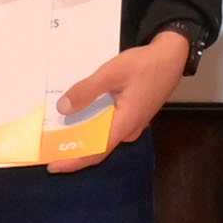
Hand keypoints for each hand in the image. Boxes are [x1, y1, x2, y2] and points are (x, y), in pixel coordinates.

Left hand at [59, 29, 189, 151]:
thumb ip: (87, 91)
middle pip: (99, 147)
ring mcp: (133, 124)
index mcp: (125, 123)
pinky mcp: (133, 116)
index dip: (73, 161)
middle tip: (51, 150)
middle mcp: (129, 129)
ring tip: (61, 135)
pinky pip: (110, 128)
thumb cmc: (144, 64)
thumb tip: (63, 108)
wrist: (172, 57)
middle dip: (74, 152)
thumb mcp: (111, 73)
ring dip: (84, 138)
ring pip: (104, 137)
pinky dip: (94, 127)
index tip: (53, 166)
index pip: (96, 151)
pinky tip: (82, 119)